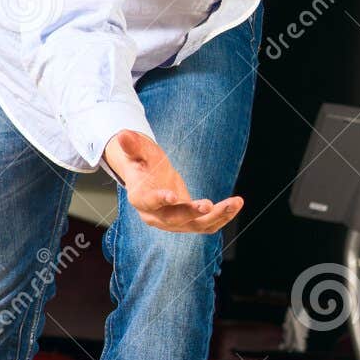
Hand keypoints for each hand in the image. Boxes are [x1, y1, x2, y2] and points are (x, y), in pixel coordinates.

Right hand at [102, 129, 243, 234]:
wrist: (153, 180)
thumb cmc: (145, 164)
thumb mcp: (140, 152)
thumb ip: (133, 146)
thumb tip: (123, 135)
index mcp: (140, 198)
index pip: (149, 202)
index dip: (160, 200)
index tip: (173, 196)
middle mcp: (155, 216)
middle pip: (174, 219)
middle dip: (191, 212)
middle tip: (208, 204)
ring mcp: (173, 223)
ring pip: (196, 225)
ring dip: (217, 216)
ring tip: (235, 202)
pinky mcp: (189, 223)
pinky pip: (207, 225)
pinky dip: (222, 217)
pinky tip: (236, 205)